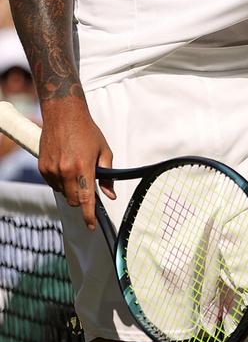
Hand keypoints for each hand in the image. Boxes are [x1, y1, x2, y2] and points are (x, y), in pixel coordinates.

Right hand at [39, 100, 115, 230]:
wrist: (63, 115)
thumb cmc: (87, 131)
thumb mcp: (103, 150)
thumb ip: (108, 175)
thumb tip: (110, 195)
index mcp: (83, 167)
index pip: (86, 199)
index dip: (89, 216)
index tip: (92, 226)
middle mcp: (65, 171)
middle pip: (74, 200)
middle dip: (82, 199)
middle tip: (87, 185)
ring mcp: (52, 170)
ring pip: (63, 193)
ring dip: (71, 189)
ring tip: (76, 169)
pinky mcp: (42, 167)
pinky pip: (53, 184)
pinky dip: (61, 182)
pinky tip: (66, 166)